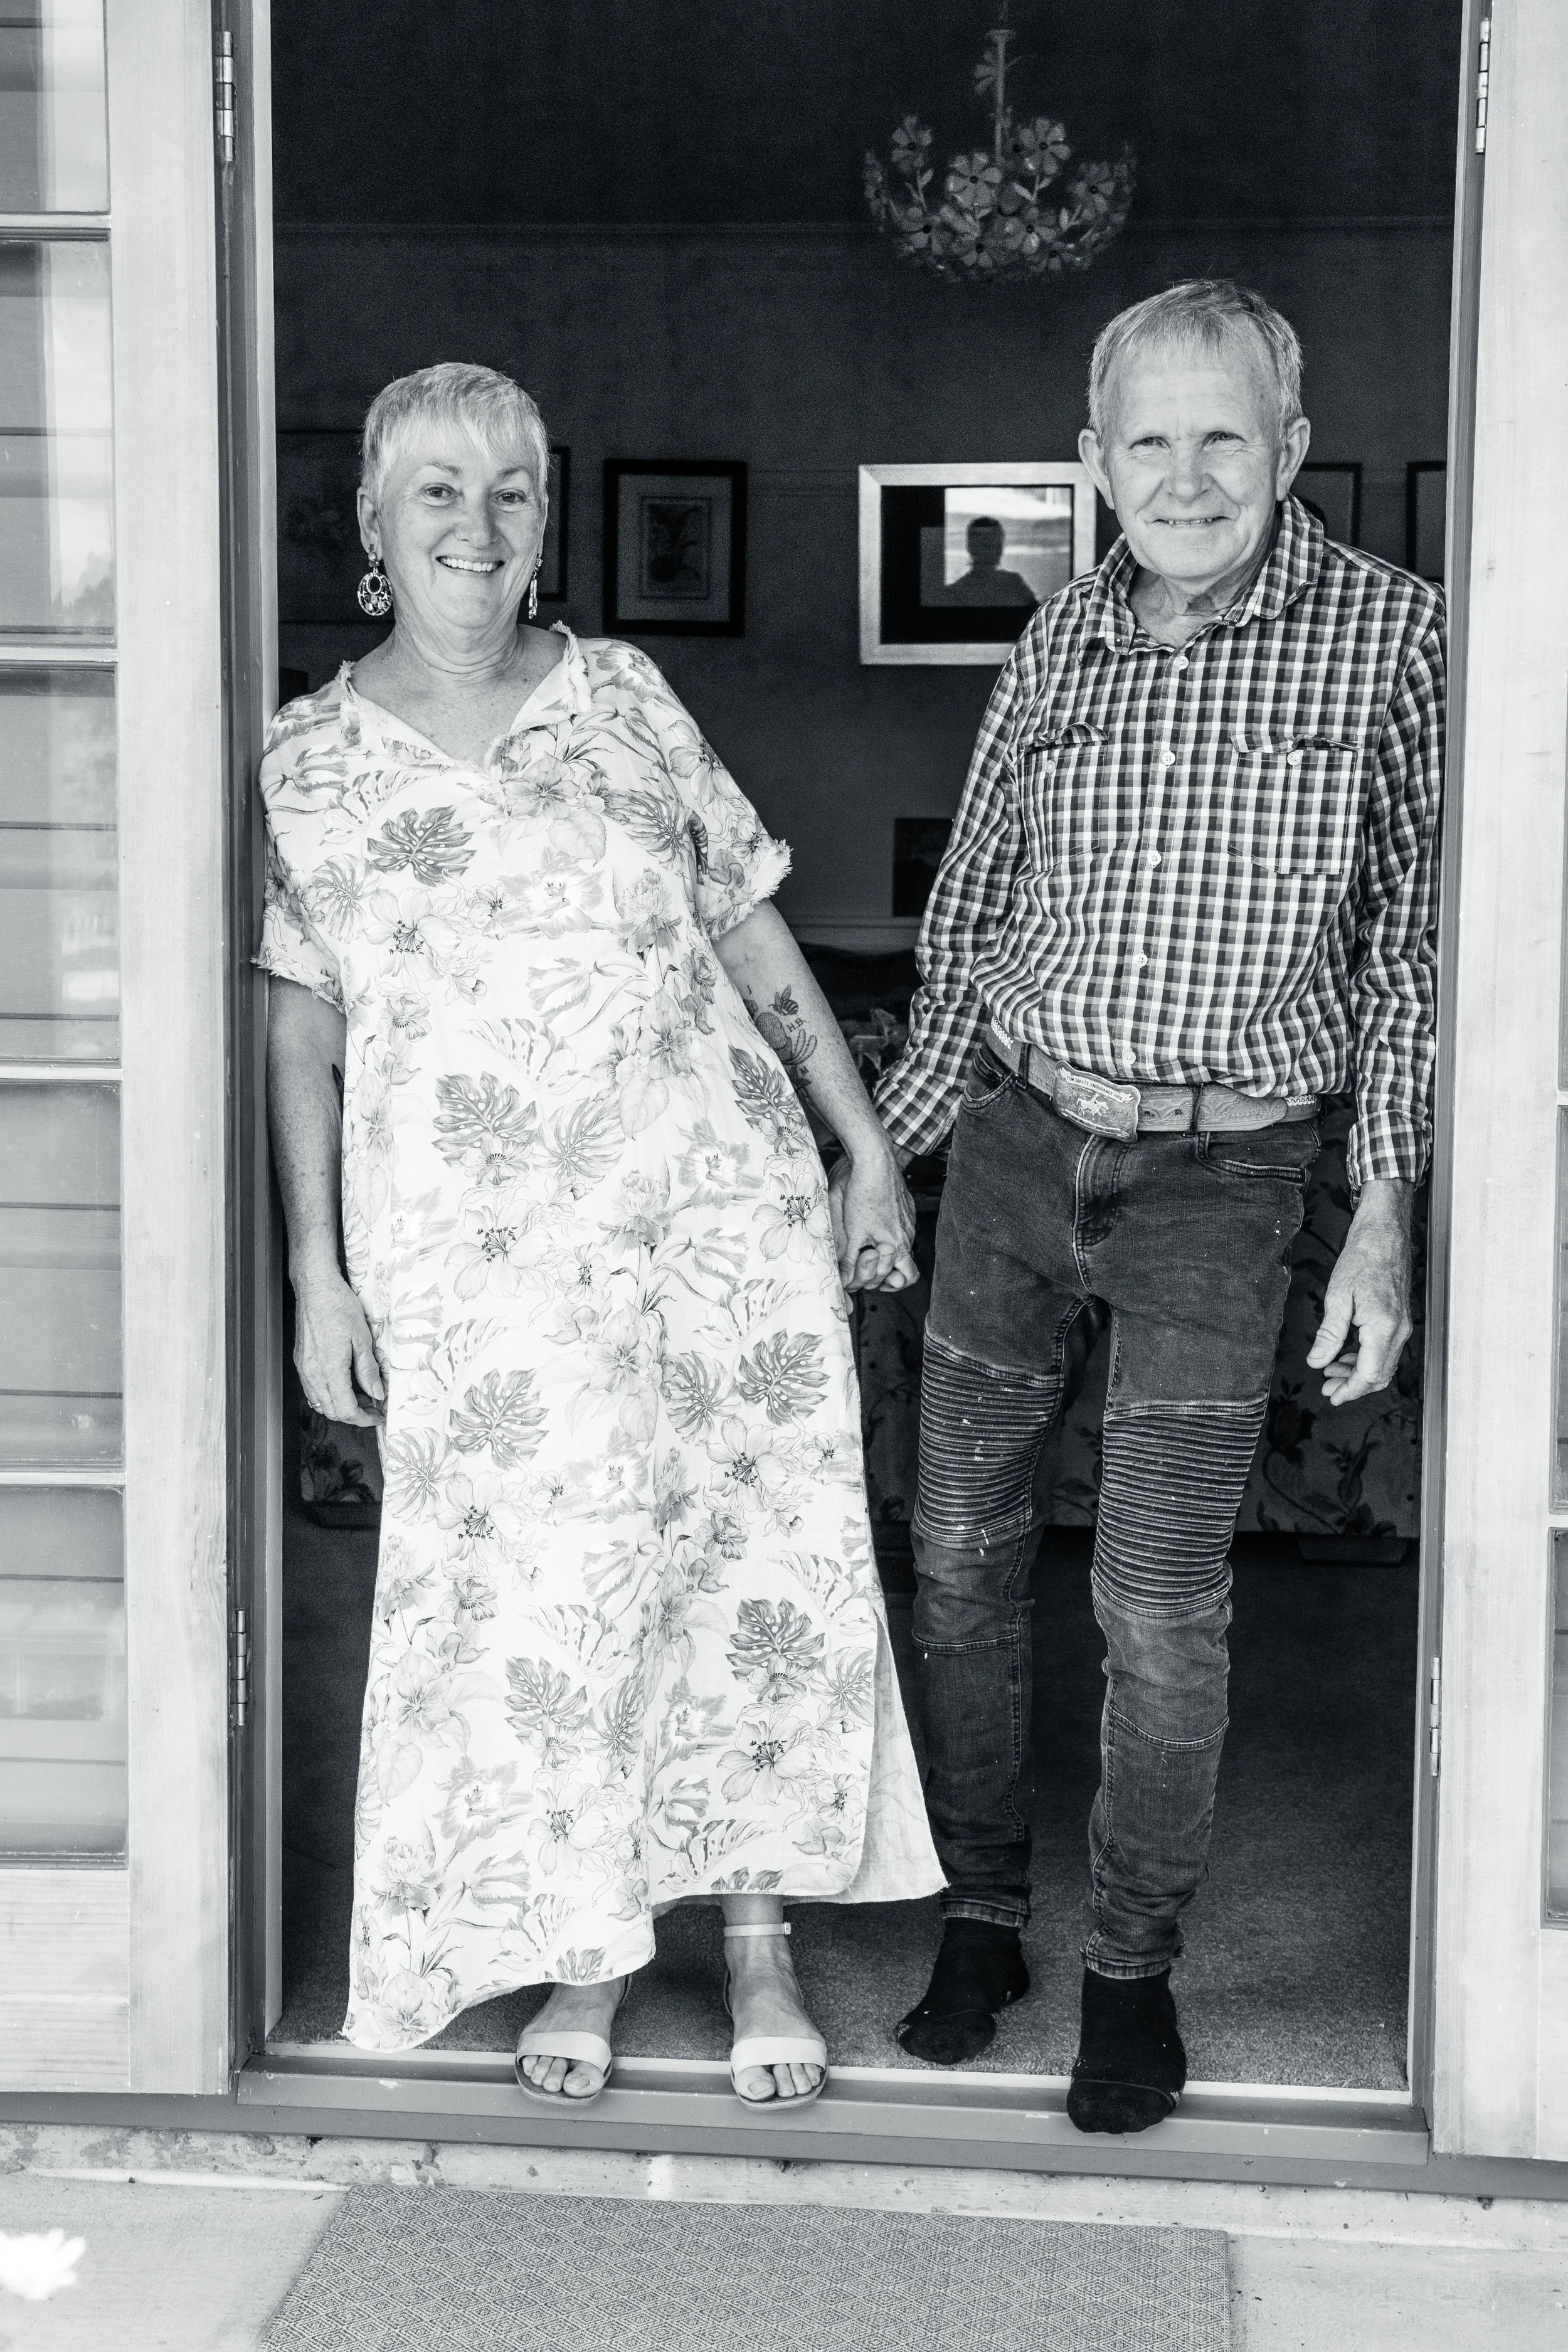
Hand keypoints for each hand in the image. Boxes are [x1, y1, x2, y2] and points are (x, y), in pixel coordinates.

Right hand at [293, 1267, 385, 1425]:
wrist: (316, 1289)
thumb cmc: (338, 1307)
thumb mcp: (362, 1338)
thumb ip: (368, 1370)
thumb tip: (377, 1393)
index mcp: (330, 1370)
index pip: (346, 1410)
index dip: (364, 1418)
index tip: (378, 1416)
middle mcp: (313, 1374)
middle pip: (332, 1411)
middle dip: (354, 1415)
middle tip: (373, 1407)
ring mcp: (304, 1369)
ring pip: (321, 1403)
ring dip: (341, 1406)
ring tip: (361, 1396)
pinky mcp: (301, 1362)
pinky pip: (312, 1390)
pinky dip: (328, 1395)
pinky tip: (343, 1385)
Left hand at [827, 1150, 918, 1292]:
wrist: (874, 1160)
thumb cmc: (860, 1190)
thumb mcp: (848, 1227)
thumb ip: (848, 1257)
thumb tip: (845, 1279)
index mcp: (894, 1244)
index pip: (898, 1280)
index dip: (876, 1283)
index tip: (857, 1276)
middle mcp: (906, 1236)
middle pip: (908, 1272)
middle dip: (887, 1277)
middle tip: (866, 1271)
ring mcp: (909, 1223)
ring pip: (905, 1251)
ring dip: (888, 1258)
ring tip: (868, 1252)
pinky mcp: (907, 1210)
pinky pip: (904, 1233)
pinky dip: (891, 1239)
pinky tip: (873, 1230)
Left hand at [1306, 1180, 1413, 1406]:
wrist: (1385, 1233)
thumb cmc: (1362, 1258)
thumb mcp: (1337, 1297)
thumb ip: (1329, 1334)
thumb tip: (1316, 1362)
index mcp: (1383, 1328)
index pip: (1369, 1375)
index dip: (1350, 1390)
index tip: (1332, 1397)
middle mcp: (1398, 1330)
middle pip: (1379, 1374)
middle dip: (1353, 1385)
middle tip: (1328, 1387)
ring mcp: (1402, 1324)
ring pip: (1383, 1363)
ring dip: (1359, 1372)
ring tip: (1332, 1371)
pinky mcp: (1400, 1318)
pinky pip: (1386, 1349)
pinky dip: (1367, 1357)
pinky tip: (1346, 1353)